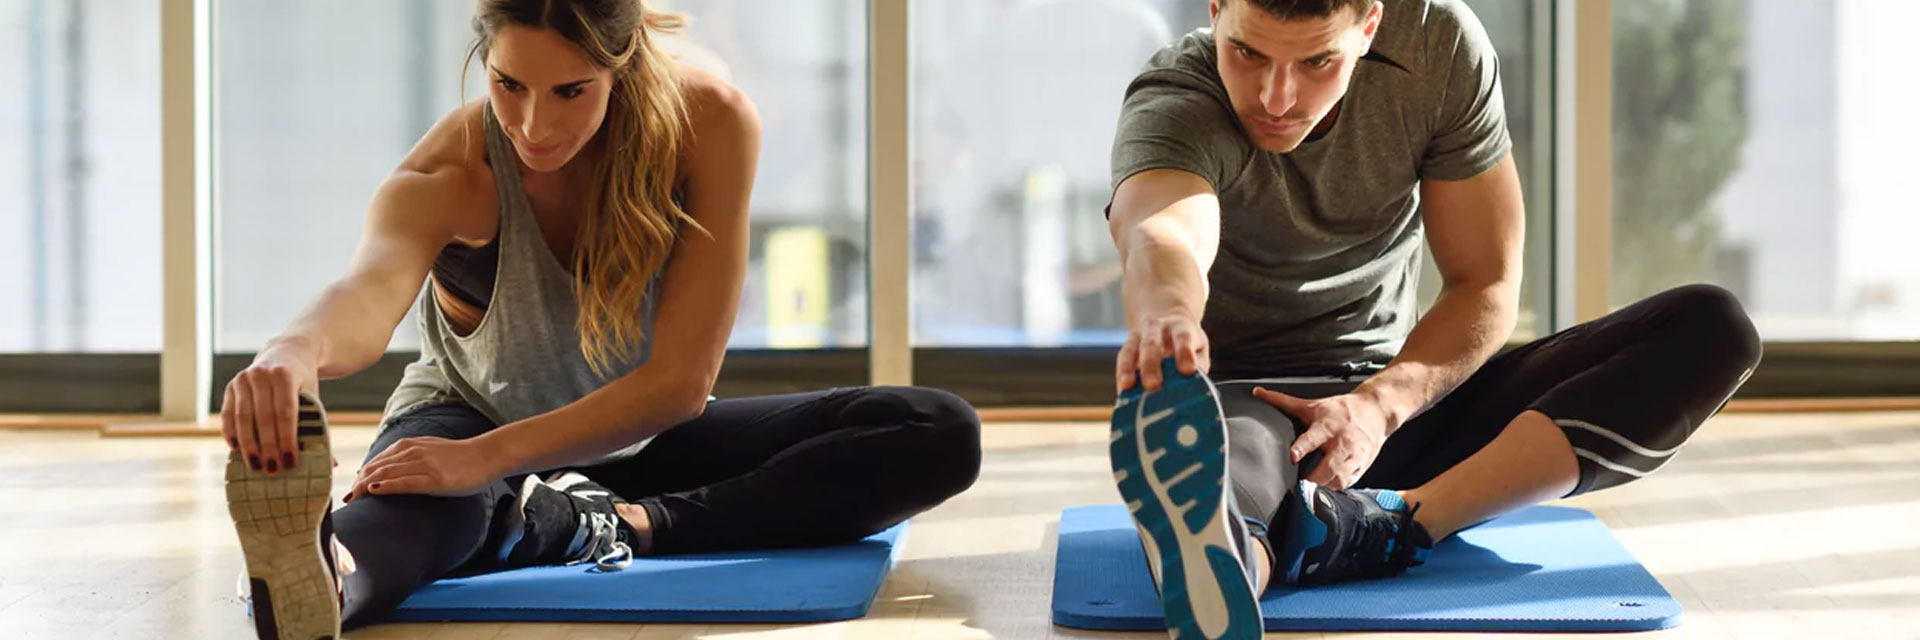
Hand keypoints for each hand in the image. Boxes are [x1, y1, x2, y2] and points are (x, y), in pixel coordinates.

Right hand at [222, 344, 319, 476]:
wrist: (286, 352)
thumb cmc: (303, 382)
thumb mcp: (313, 396)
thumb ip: (319, 426)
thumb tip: (331, 463)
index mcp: (285, 375)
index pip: (286, 413)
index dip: (287, 439)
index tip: (291, 462)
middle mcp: (261, 374)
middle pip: (264, 417)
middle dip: (268, 447)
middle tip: (273, 470)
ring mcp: (243, 379)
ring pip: (243, 417)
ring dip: (249, 445)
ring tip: (256, 466)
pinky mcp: (231, 386)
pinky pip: (229, 414)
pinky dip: (231, 433)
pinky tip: (237, 450)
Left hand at [344, 436, 506, 502]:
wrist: (488, 455)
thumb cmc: (460, 457)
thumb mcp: (430, 451)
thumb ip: (408, 458)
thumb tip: (387, 473)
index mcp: (409, 445)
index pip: (375, 461)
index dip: (358, 477)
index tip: (350, 492)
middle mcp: (413, 452)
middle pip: (375, 467)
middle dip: (356, 484)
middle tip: (346, 500)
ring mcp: (424, 465)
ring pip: (386, 473)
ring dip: (364, 486)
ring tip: (352, 499)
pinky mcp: (435, 479)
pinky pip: (405, 482)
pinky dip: (387, 485)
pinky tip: (374, 491)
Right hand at [1117, 309, 1209, 391]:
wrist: (1163, 311)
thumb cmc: (1186, 339)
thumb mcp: (1199, 345)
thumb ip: (1199, 364)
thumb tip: (1196, 385)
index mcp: (1181, 329)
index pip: (1183, 338)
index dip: (1184, 353)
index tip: (1187, 369)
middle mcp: (1158, 329)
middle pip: (1152, 345)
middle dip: (1151, 365)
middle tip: (1153, 385)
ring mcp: (1140, 336)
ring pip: (1132, 350)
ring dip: (1129, 369)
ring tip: (1128, 385)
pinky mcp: (1129, 344)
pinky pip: (1123, 357)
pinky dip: (1122, 373)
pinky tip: (1122, 389)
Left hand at [1253, 388, 1396, 490]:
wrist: (1375, 411)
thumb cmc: (1340, 410)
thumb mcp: (1311, 404)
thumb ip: (1283, 401)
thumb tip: (1257, 392)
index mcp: (1327, 426)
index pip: (1313, 437)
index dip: (1303, 446)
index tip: (1293, 456)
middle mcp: (1342, 442)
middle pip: (1329, 465)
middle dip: (1315, 478)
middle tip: (1300, 488)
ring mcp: (1354, 456)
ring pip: (1340, 479)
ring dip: (1324, 488)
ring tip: (1309, 496)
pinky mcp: (1361, 467)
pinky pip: (1349, 484)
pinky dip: (1336, 491)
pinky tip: (1324, 496)